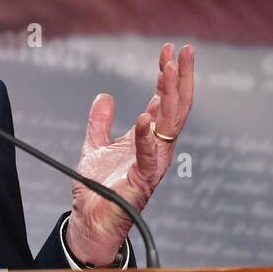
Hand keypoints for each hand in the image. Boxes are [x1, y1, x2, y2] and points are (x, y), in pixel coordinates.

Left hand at [66, 42, 194, 264]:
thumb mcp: (94, 146)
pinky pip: (148, 156)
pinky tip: (145, 116)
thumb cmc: (97, 189)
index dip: (166, 75)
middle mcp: (157, 148)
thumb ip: (100, 122)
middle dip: (181, 77)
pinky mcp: (142, 182)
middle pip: (176, 107)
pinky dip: (146, 136)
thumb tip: (104, 96)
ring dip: (169, 96)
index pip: (163, 100)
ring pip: (169, 125)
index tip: (167, 50)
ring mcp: (153, 164)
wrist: (89, 222)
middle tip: (183, 50)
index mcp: (147, 139)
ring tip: (168, 69)